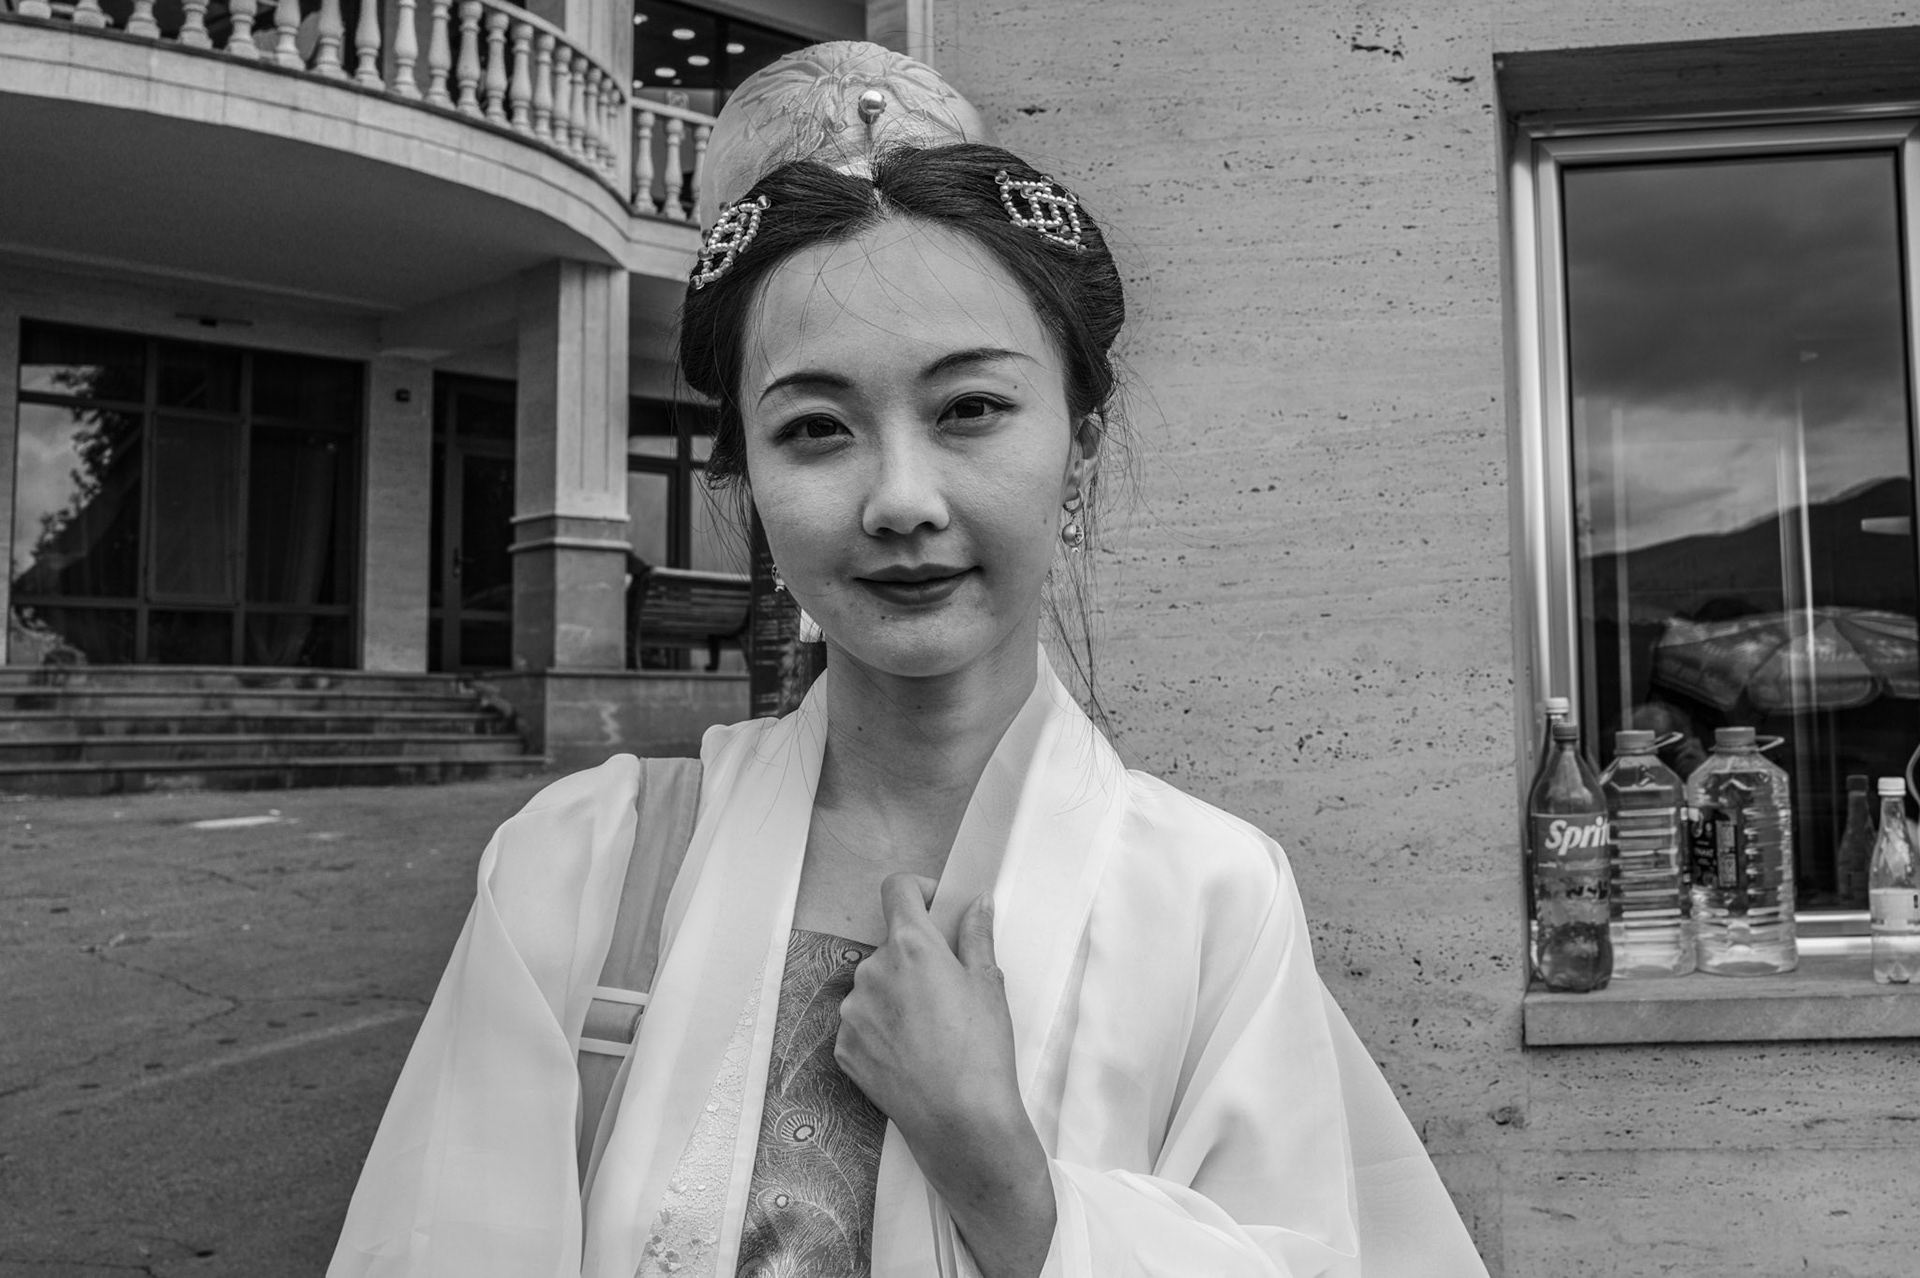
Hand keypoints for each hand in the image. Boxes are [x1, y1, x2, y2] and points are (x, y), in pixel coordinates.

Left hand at [836, 874, 1055, 1277]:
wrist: (960, 1123)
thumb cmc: (982, 1051)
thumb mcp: (989, 985)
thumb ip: (977, 935)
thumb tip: (975, 903)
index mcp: (910, 946)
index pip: (897, 889)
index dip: (918, 892)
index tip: (936, 909)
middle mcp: (871, 970)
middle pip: (890, 945)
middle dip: (915, 958)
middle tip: (947, 990)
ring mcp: (852, 1011)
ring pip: (874, 986)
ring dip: (895, 995)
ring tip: (930, 1031)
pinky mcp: (843, 1048)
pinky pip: (861, 1023)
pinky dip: (881, 1029)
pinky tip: (910, 1054)